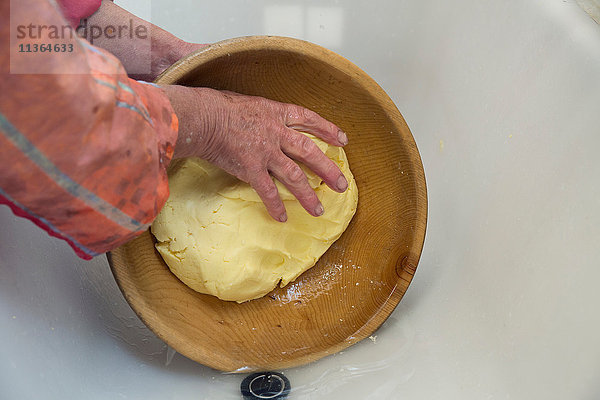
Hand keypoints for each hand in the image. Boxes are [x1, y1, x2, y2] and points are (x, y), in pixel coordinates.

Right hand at [162, 86, 348, 221]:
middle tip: (342, 185)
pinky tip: (282, 217)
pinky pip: (267, 191)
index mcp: (277, 113)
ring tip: (318, 210)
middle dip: (328, 169)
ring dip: (307, 195)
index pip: (308, 120)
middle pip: (309, 152)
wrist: (203, 117)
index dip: (327, 129)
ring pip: (294, 176)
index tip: (342, 140)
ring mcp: (265, 152)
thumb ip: (265, 116)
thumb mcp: (250, 104)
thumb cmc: (220, 107)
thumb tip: (268, 125)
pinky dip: (275, 205)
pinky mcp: (251, 168)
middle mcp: (276, 133)